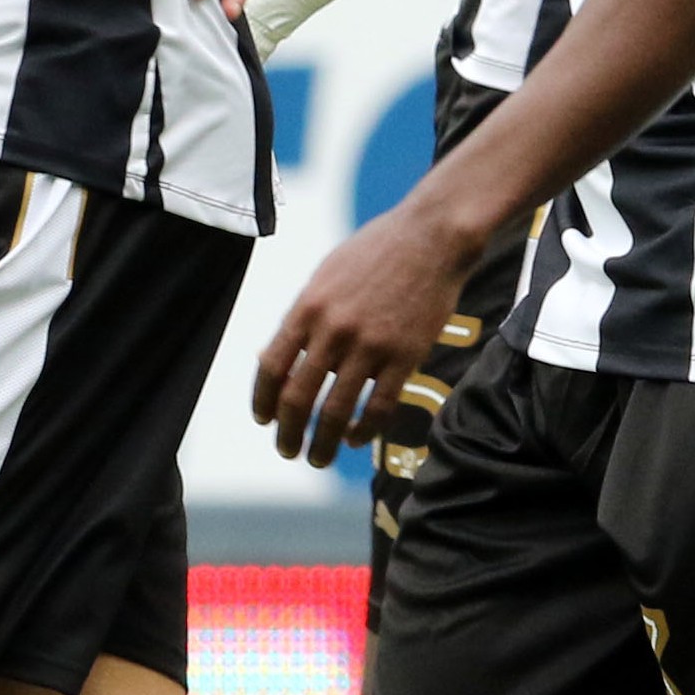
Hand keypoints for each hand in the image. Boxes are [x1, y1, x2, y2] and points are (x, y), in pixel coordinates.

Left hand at [248, 199, 480, 462]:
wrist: (431, 236)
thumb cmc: (376, 251)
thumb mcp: (325, 275)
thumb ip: (302, 316)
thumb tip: (275, 357)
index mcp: (307, 307)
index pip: (271, 366)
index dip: (263, 400)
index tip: (264, 420)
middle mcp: (333, 329)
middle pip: (298, 396)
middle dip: (288, 431)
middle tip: (287, 450)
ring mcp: (370, 345)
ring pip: (336, 410)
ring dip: (323, 442)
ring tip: (319, 457)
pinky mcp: (405, 356)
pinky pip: (378, 407)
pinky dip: (363, 430)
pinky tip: (356, 439)